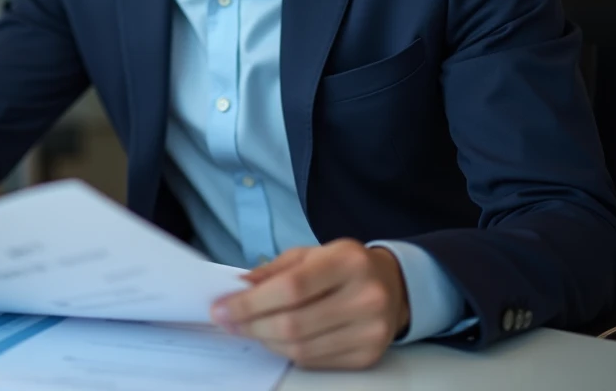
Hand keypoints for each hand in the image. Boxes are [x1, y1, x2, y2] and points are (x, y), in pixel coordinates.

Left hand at [210, 239, 408, 369]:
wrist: (394, 286)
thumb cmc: (343, 266)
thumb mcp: (310, 254)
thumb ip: (273, 271)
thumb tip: (237, 291)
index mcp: (348, 262)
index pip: (290, 288)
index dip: (250, 302)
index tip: (221, 308)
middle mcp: (365, 297)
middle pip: (293, 323)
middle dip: (251, 325)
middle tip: (226, 322)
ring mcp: (371, 331)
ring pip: (301, 349)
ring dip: (265, 341)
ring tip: (248, 329)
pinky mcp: (368, 356)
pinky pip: (314, 362)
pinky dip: (287, 352)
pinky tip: (275, 339)